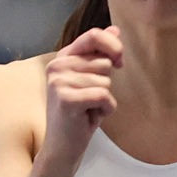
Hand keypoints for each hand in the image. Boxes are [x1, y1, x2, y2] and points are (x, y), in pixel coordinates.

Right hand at [44, 26, 121, 154]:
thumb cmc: (79, 114)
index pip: (94, 35)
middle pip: (103, 62)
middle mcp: (57, 66)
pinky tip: (89, 117)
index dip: (113, 46)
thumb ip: (100, 53)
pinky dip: (104, 109)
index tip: (119, 63)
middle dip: (105, 83)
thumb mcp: (92, 80)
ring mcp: (59, 82)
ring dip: (104, 99)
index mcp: (62, 58)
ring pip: (105, 80)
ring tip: (87, 109)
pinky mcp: (65, 98)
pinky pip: (103, 95)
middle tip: (88, 99)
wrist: (63, 147)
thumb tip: (115, 29)